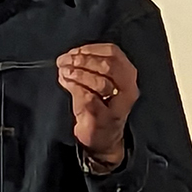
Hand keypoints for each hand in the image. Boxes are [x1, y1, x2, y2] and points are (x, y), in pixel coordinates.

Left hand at [56, 43, 137, 170]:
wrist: (103, 141)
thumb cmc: (100, 109)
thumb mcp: (100, 82)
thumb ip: (90, 67)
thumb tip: (69, 56)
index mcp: (128, 76)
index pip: (113, 53)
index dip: (90, 49)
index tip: (73, 52)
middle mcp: (128, 90)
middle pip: (108, 66)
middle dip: (82, 61)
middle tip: (64, 61)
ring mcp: (117, 107)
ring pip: (100, 83)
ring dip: (77, 74)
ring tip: (64, 72)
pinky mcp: (103, 119)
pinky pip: (88, 98)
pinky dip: (74, 88)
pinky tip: (66, 84)